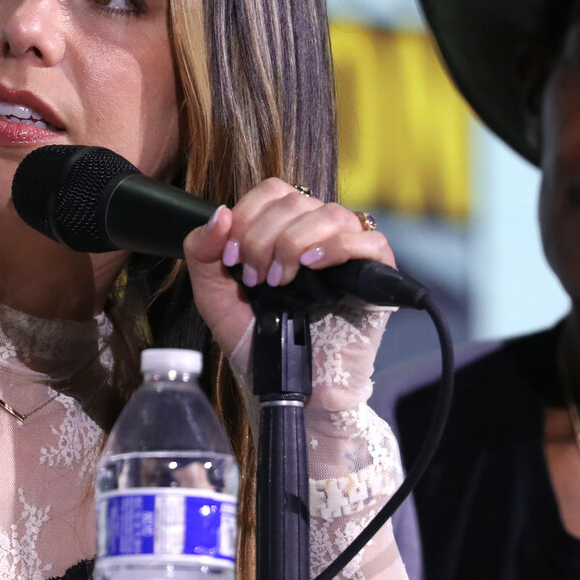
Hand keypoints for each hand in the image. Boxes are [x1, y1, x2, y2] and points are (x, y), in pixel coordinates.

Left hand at [183, 179, 394, 359]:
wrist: (286, 387)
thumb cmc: (256, 343)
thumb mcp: (215, 297)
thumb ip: (203, 253)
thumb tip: (220, 213)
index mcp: (285, 231)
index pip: (274, 192)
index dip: (249, 215)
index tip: (233, 258)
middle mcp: (319, 236)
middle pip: (297, 202)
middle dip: (264, 237)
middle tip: (255, 278)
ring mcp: (350, 255)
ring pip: (332, 214)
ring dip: (295, 241)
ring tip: (281, 280)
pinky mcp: (376, 278)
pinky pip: (371, 241)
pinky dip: (339, 247)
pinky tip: (313, 266)